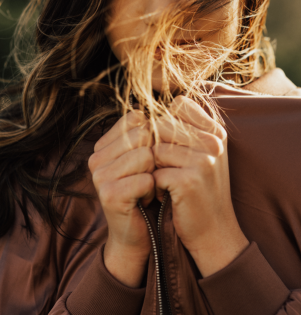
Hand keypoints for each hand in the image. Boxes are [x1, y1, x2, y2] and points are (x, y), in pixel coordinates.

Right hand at [88, 111, 154, 286]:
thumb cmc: (146, 190)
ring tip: (147, 187)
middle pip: (142, 134)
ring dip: (154, 174)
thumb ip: (147, 131)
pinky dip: (153, 190)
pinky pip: (146, 179)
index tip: (151, 157)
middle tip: (149, 175)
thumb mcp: (145, 157)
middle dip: (155, 155)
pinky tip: (145, 199)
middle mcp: (96, 157)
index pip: (136, 118)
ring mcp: (99, 176)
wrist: (139, 233)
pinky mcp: (109, 195)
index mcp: (103, 144)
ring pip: (146, 155)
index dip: (154, 135)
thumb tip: (169, 102)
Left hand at [153, 96, 248, 276]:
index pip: (179, 104)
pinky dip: (155, 186)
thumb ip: (187, 129)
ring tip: (167, 181)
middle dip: (156, 146)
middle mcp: (213, 142)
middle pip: (162, 124)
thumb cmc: (202, 189)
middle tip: (165, 167)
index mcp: (216, 131)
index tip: (167, 142)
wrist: (215, 232)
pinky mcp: (189, 181)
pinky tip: (167, 195)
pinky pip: (154, 172)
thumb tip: (152, 107)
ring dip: (154, 168)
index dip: (165, 121)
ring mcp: (203, 161)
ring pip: (155, 149)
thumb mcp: (204, 154)